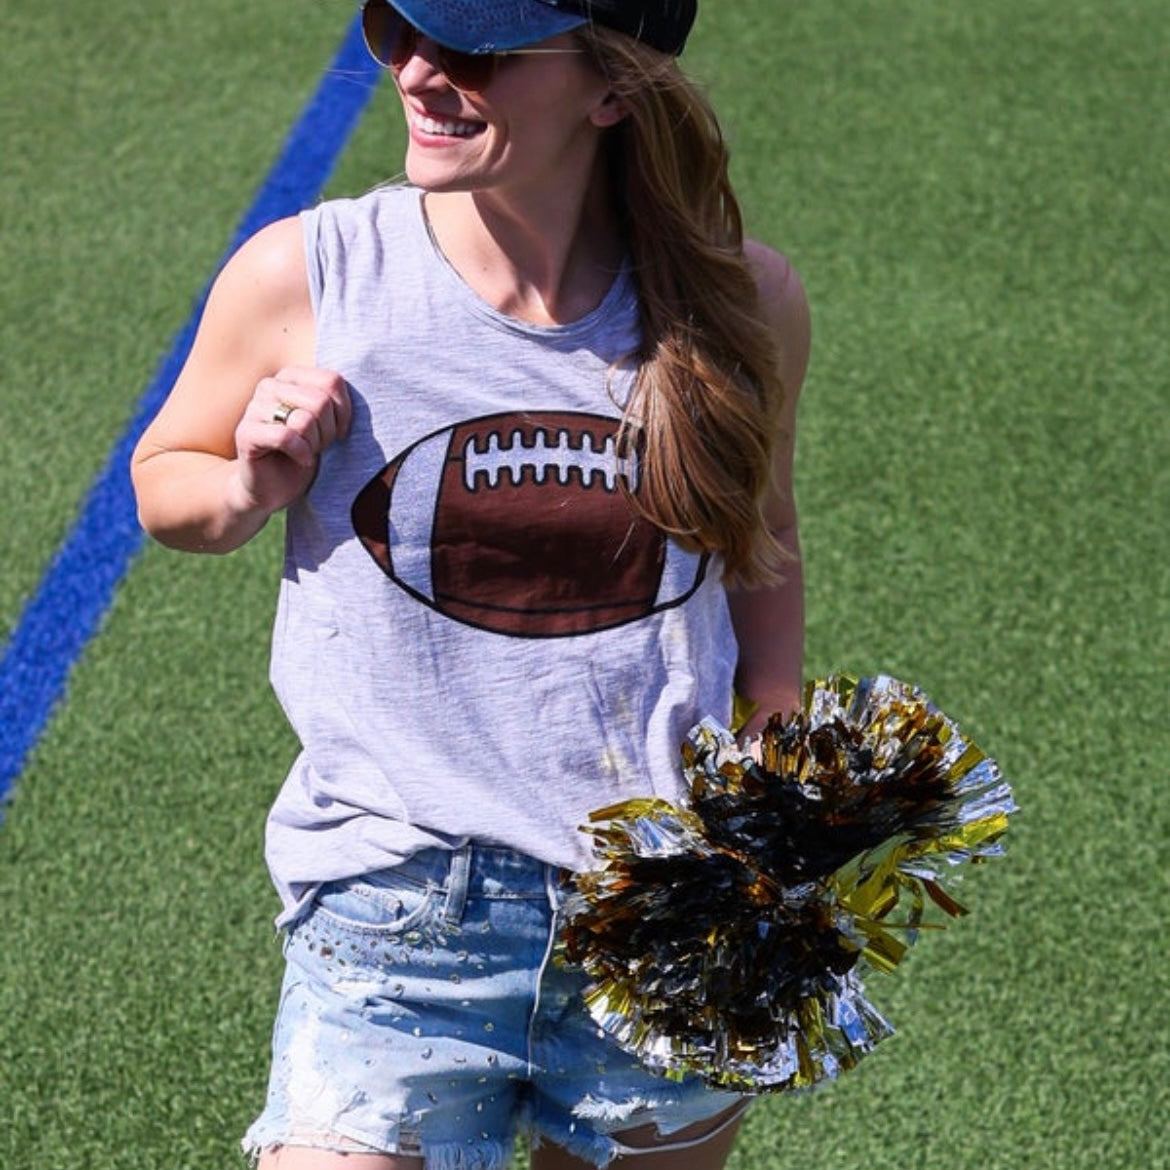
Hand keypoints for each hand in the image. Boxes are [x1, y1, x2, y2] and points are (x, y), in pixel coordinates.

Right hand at [232, 367, 351, 515]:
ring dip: (314, 444)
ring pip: (304, 420)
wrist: (275, 486)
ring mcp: (254, 408)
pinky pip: (286, 437)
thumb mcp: (327, 422)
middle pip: (320, 402)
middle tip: (318, 445)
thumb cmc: (306, 451)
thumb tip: (360, 384)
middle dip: (328, 432)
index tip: (339, 431)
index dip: (344, 412)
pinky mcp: (246, 433)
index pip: (332, 381)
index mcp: (291, 376)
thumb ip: (335, 400)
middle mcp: (270, 385)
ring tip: (306, 452)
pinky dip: (302, 454)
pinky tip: (301, 460)